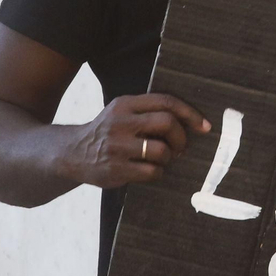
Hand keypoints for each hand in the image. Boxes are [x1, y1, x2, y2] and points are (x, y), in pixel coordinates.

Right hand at [63, 93, 210, 188]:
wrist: (71, 154)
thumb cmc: (107, 132)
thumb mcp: (121, 112)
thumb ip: (148, 111)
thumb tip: (191, 120)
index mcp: (124, 105)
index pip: (165, 102)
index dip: (190, 113)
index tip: (204, 126)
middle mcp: (120, 123)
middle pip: (167, 123)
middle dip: (181, 137)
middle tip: (181, 147)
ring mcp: (116, 147)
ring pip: (161, 150)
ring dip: (169, 157)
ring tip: (162, 159)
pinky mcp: (115, 169)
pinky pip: (152, 171)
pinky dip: (158, 172)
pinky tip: (150, 170)